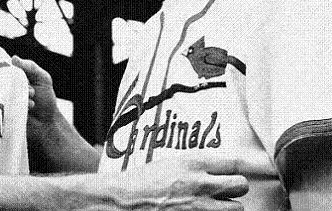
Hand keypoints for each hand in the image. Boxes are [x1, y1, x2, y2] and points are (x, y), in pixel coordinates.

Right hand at [12, 56, 99, 171]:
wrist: (46, 124)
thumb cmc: (45, 100)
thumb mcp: (43, 79)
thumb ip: (30, 67)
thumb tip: (14, 58)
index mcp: (14, 77)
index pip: (6, 67)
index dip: (11, 69)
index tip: (21, 75)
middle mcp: (7, 87)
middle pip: (3, 79)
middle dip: (21, 84)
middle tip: (32, 92)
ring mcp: (4, 100)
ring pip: (5, 92)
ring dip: (21, 96)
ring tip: (32, 103)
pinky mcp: (2, 112)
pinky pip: (4, 105)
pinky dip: (17, 105)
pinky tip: (28, 109)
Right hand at [107, 155, 248, 209]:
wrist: (128, 200)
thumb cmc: (145, 180)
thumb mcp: (172, 162)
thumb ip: (196, 165)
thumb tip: (216, 167)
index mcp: (194, 163)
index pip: (233, 163)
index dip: (232, 168)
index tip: (230, 171)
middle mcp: (202, 183)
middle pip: (241, 185)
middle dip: (235, 187)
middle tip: (225, 189)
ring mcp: (201, 206)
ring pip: (237, 207)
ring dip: (228, 206)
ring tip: (216, 203)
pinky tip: (204, 210)